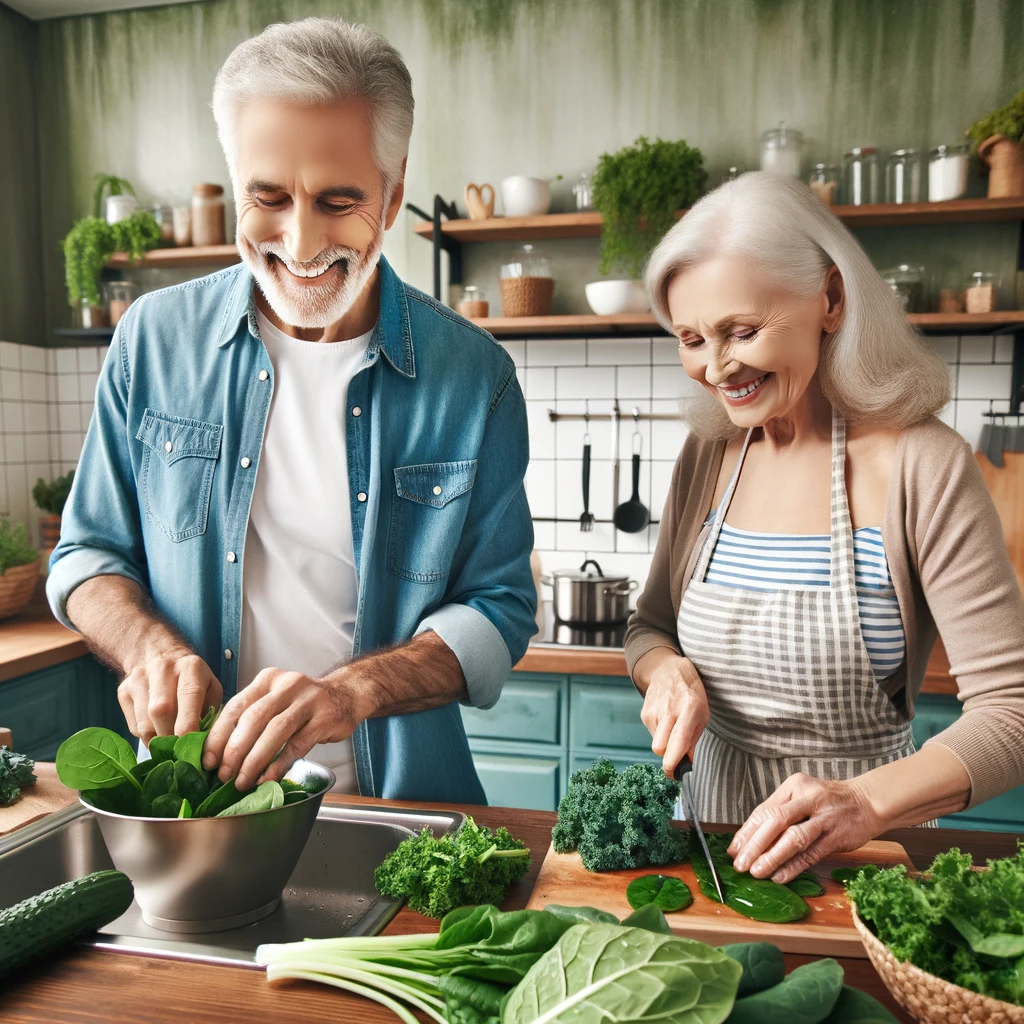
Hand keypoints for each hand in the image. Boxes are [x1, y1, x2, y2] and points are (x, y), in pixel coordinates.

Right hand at [118, 651, 222, 742]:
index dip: (188, 724)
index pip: (188, 696)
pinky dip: (146, 737)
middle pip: (161, 711)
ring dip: (157, 742)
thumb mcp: (210, 689)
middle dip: (171, 738)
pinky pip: (134, 725)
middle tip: (179, 752)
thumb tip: (202, 744)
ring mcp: (139, 679)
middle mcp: (163, 669)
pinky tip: (157, 734)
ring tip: (168, 748)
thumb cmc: (193, 680)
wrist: (160, 656)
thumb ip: (209, 713)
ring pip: (145, 723)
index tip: (189, 746)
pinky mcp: (124, 691)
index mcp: (191, 667)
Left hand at [202, 667, 366, 790]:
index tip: (208, 760)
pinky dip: (279, 763)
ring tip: (243, 780)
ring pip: (275, 731)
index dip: (219, 735)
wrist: (346, 694)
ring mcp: (308, 700)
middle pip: (254, 718)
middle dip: (234, 750)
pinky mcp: (325, 718)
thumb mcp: (276, 699)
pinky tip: (267, 778)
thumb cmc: (304, 703)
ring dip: (255, 760)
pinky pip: (297, 744)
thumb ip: (251, 717)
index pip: (236, 706)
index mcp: (267, 680)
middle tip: (224, 775)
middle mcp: (287, 685)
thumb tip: (219, 753)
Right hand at [638, 653, 710, 775]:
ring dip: (665, 743)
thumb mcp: (702, 714)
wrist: (668, 670)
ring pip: (655, 742)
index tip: (673, 773)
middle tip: (677, 754)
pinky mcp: (644, 713)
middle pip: (659, 748)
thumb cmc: (691, 692)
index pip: (677, 740)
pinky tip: (666, 720)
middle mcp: (668, 711)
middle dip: (667, 755)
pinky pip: (651, 734)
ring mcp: (653, 712)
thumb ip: (694, 739)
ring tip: (673, 727)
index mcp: (688, 710)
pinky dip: (659, 733)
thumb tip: (687, 762)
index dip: (673, 761)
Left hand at [727, 773, 881, 882]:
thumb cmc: (829, 801)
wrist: (869, 801)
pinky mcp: (836, 836)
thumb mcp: (803, 796)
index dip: (746, 832)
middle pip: (775, 821)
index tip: (733, 849)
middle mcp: (807, 798)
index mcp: (794, 786)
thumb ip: (782, 812)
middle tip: (740, 864)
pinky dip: (793, 866)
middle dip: (754, 845)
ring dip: (772, 857)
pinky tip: (780, 876)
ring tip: (756, 872)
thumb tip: (751, 839)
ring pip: (793, 838)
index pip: (764, 810)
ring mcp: (823, 817)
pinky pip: (811, 853)